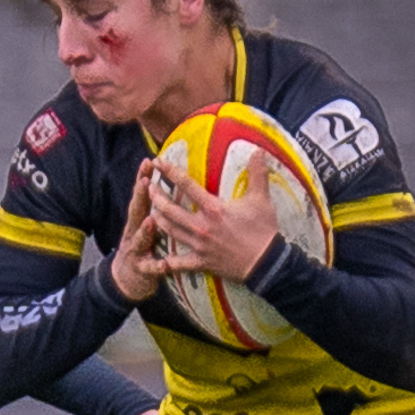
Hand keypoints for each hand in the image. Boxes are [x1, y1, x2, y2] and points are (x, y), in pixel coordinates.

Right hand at [110, 160, 168, 303]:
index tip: (149, 161)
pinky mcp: (142, 270)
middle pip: (136, 211)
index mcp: (139, 219)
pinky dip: (157, 266)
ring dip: (145, 230)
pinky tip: (164, 264)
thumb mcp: (148, 225)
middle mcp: (134, 232)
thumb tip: (176, 185)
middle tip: (145, 181)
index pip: (142, 195)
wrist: (126, 280)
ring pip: (140, 238)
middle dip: (140, 195)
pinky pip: (150, 268)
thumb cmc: (144, 247)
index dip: (143, 178)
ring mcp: (136, 250)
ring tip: (151, 220)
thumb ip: (159, 208)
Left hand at [148, 148, 278, 281]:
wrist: (267, 263)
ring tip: (150, 211)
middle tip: (148, 187)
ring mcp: (200, 245)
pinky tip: (156, 260)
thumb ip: (258, 173)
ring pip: (170, 231)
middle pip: (170, 209)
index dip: (170, 172)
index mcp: (214, 208)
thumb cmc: (264, 230)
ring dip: (158, 220)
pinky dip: (167, 262)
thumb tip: (259, 150)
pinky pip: (180, 263)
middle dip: (156, 197)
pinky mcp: (202, 262)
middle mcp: (202, 226)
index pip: (187, 185)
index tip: (158, 162)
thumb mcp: (261, 199)